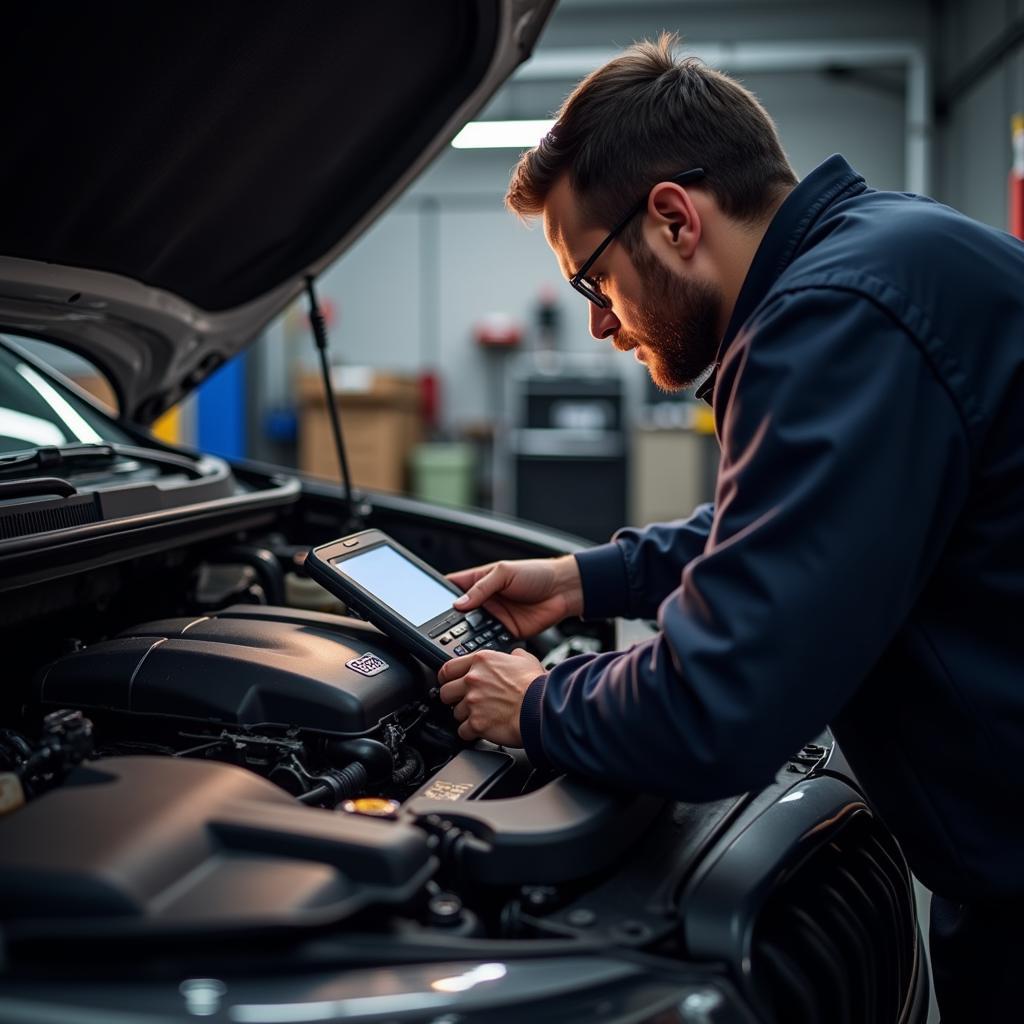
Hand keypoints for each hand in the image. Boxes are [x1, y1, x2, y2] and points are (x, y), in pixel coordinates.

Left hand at [437, 648, 544, 744]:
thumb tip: (513, 655)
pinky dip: (471, 733)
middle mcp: (473, 680)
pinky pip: (463, 731)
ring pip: (455, 713)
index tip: (449, 683)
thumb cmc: (536, 686)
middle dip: (453, 699)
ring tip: (481, 716)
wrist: (542, 708)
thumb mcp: (525, 660)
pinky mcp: (476, 723)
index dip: (447, 678)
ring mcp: (473, 702)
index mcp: (482, 661)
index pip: (447, 668)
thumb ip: (513, 656)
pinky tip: (481, 730)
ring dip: (466, 716)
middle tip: (465, 702)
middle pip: (445, 692)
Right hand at [447, 555, 582, 637]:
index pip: (451, 589)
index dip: (438, 597)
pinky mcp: (506, 632)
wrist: (564, 590)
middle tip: (441, 630)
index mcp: (479, 582)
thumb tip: (459, 603)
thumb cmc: (536, 573)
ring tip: (457, 642)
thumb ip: (482, 588)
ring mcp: (494, 618)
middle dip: (449, 623)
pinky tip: (479, 648)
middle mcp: (484, 601)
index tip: (427, 607)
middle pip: (458, 615)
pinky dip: (484, 646)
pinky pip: (490, 642)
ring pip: (471, 631)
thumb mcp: (505, 572)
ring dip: (466, 636)